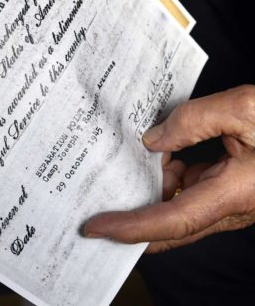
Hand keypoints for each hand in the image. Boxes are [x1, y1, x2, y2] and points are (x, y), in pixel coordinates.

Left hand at [83, 86, 254, 251]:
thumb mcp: (244, 108)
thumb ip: (193, 121)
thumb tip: (153, 140)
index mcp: (233, 193)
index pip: (171, 220)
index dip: (130, 227)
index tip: (96, 227)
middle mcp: (229, 206)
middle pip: (169, 220)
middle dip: (133, 211)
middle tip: (99, 192)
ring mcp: (229, 200)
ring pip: (179, 205)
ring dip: (153, 185)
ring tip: (127, 159)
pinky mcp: (229, 189)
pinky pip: (191, 190)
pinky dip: (171, 174)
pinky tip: (163, 152)